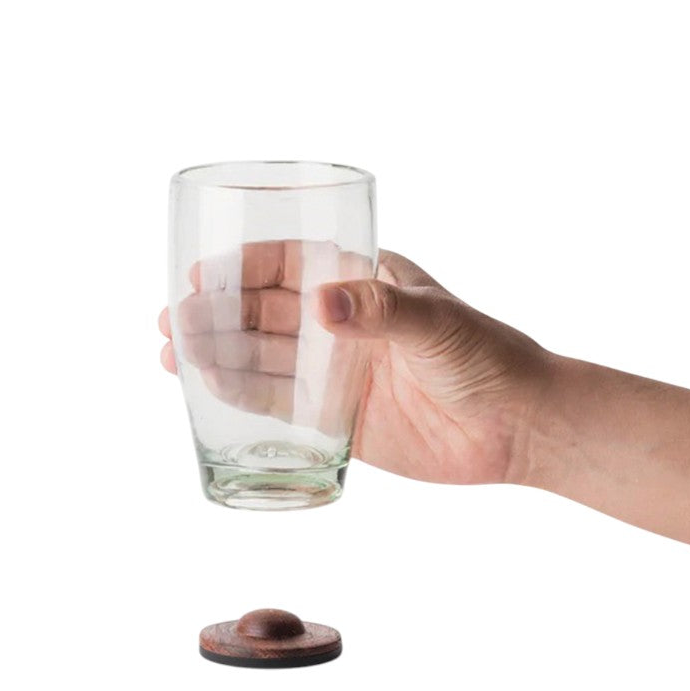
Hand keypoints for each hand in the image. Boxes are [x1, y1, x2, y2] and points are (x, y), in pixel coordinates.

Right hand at [160, 247, 550, 484]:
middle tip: (172, 321)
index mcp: (364, 281)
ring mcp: (338, 371)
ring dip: (218, 353)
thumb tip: (320, 305)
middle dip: (217, 313)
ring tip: (173, 354)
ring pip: (264, 358)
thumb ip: (380, 311)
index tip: (198, 276)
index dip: (242, 268)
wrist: (517, 426)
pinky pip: (281, 405)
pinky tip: (208, 388)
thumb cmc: (488, 357)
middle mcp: (344, 323)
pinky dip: (243, 395)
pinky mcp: (339, 418)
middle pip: (265, 312)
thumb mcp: (436, 323)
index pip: (290, 264)